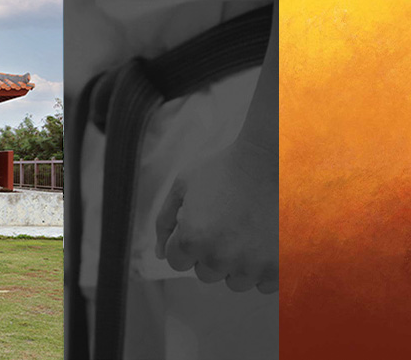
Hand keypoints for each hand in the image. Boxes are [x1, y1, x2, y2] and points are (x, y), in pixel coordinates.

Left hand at [155, 140, 277, 293]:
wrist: (277, 157)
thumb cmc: (227, 167)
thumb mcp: (184, 185)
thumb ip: (164, 221)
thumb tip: (160, 254)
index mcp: (192, 239)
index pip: (177, 262)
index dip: (186, 241)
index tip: (203, 222)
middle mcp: (221, 258)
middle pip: (206, 273)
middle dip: (211, 253)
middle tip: (228, 225)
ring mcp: (252, 265)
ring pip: (236, 281)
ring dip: (238, 264)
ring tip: (249, 232)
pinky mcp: (282, 268)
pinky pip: (265, 284)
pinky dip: (265, 269)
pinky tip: (268, 242)